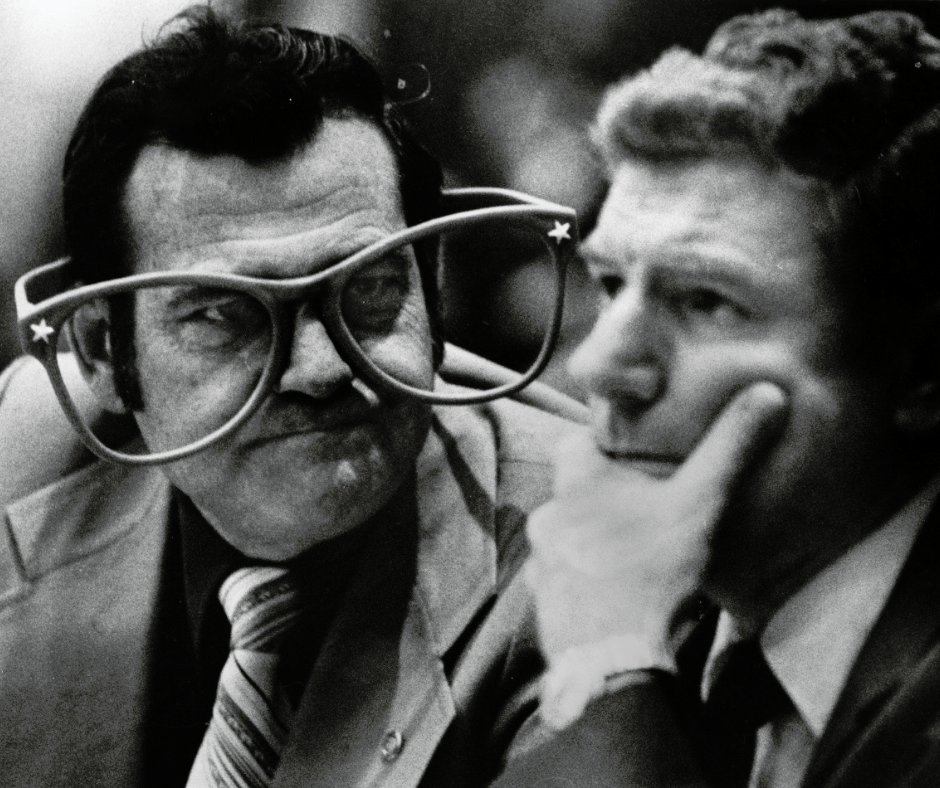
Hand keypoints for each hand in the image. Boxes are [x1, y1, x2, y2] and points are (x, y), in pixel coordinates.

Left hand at [527, 382, 787, 668]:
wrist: (613, 655)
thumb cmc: (651, 570)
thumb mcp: (698, 503)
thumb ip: (729, 448)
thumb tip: (767, 393)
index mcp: (578, 479)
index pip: (577, 441)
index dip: (604, 446)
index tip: (633, 457)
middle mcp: (549, 512)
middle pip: (574, 491)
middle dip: (603, 497)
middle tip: (643, 510)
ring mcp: (540, 559)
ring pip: (566, 535)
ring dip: (592, 541)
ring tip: (633, 556)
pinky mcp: (542, 599)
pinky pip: (562, 578)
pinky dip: (583, 580)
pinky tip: (615, 593)